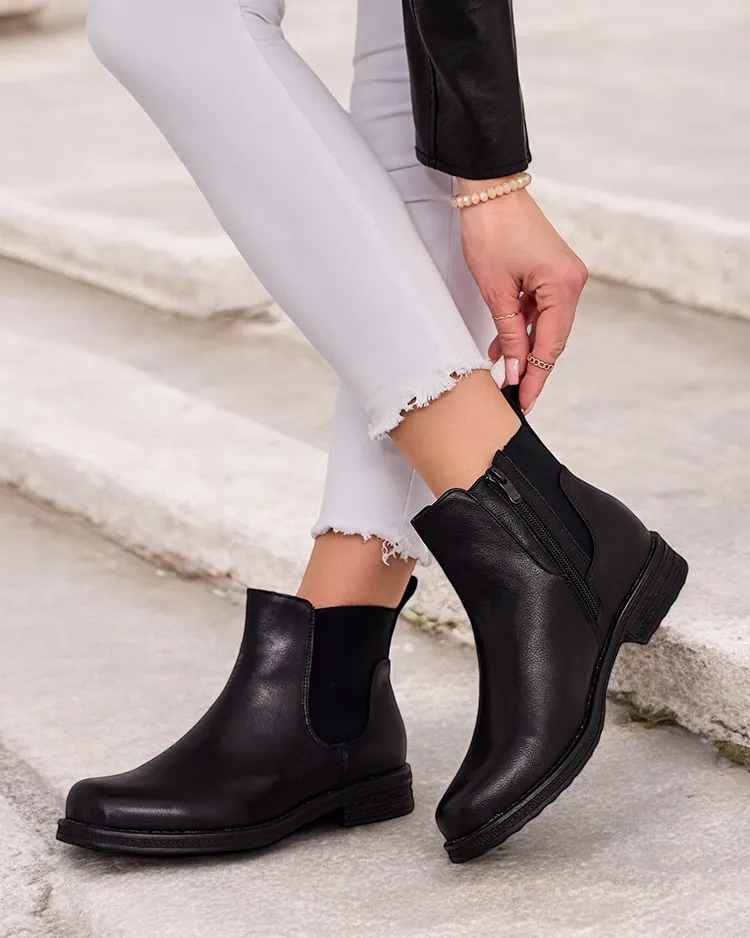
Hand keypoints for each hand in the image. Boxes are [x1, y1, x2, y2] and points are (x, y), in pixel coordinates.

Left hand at [457, 180, 587, 413]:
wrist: (490, 190)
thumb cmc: (490, 231)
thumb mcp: (495, 290)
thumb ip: (508, 333)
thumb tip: (517, 369)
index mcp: (564, 286)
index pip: (551, 345)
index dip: (536, 376)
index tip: (524, 401)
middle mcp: (573, 281)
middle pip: (554, 338)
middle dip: (534, 368)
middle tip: (517, 397)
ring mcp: (565, 276)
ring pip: (547, 325)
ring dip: (525, 348)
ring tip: (506, 375)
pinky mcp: (553, 272)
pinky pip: (541, 309)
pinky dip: (523, 327)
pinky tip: (504, 347)